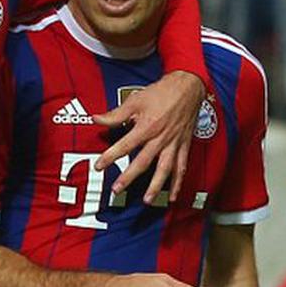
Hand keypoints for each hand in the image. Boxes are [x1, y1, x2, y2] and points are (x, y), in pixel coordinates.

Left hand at [92, 71, 204, 203]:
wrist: (188, 87)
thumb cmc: (162, 92)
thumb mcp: (135, 100)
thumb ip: (116, 114)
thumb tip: (97, 119)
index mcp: (147, 127)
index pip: (124, 145)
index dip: (110, 156)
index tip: (99, 166)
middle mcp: (160, 138)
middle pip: (142, 162)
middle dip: (128, 177)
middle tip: (116, 189)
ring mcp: (173, 144)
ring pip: (164, 169)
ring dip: (156, 186)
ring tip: (146, 199)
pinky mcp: (184, 146)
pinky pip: (182, 167)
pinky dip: (178, 183)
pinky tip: (173, 196)